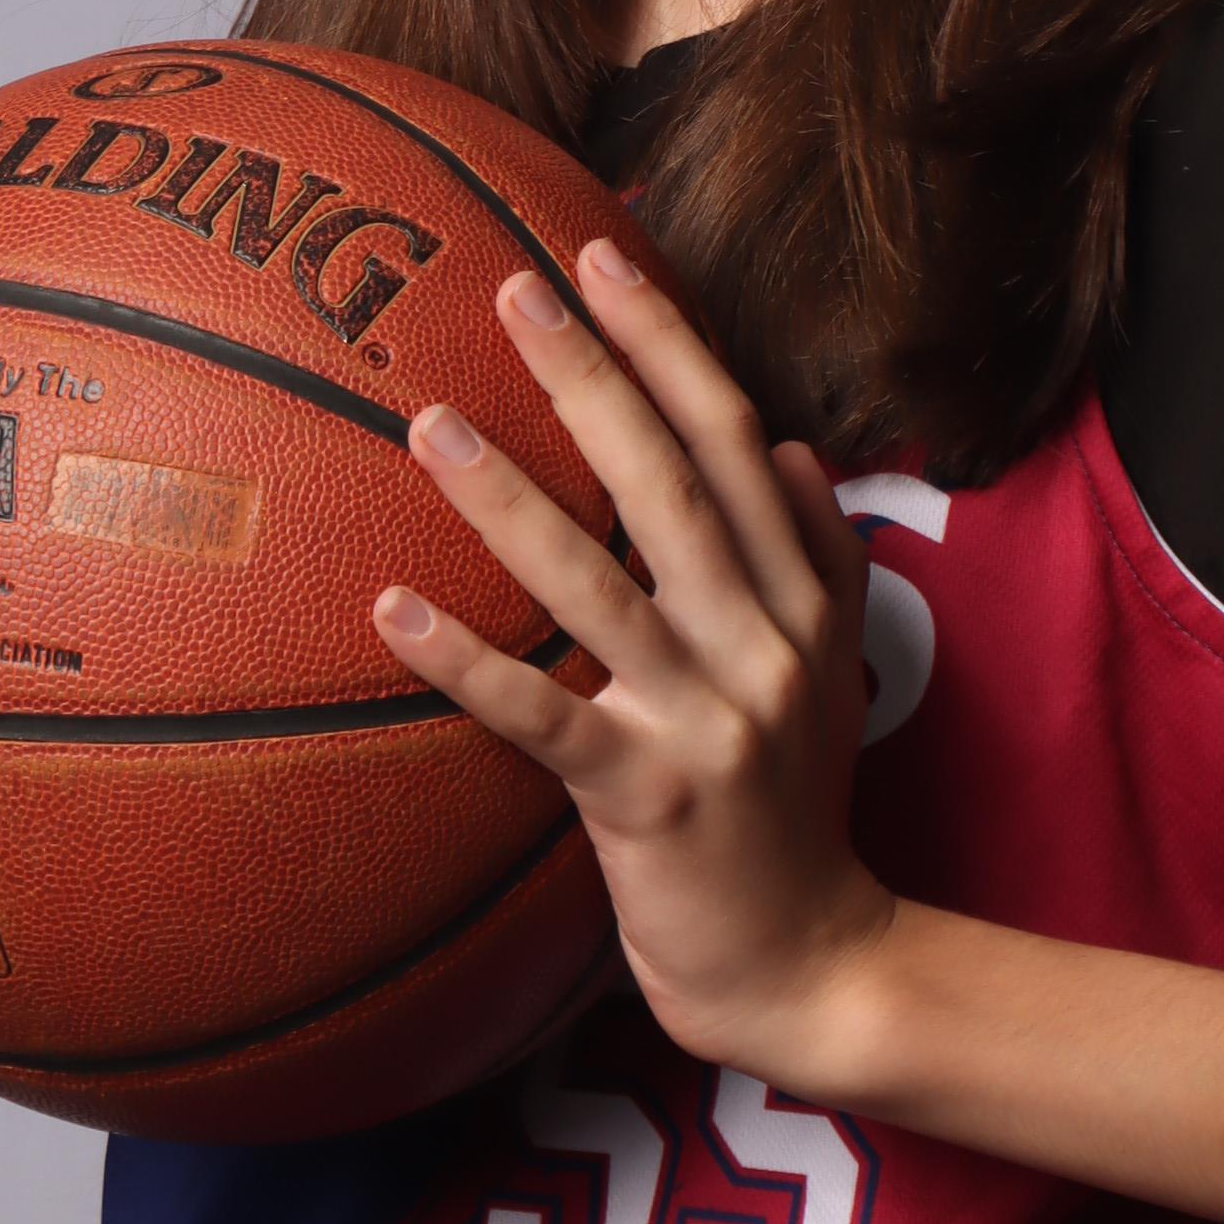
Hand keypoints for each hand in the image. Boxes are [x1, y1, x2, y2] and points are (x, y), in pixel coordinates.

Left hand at [371, 241, 895, 1075]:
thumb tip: (777, 440)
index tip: (599, 255)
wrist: (810, 968)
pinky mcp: (650, 801)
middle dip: (592, 376)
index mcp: (801, 599)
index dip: (667, 343)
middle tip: (510, 287)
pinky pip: (545, 719)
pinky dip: (468, 664)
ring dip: (510, 498)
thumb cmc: (795, 813)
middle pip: (672, 483)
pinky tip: (391, 611)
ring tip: (428, 421)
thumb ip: (816, 554)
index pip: (730, 439)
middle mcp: (765, 643)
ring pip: (602, 584)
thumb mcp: (832, 671)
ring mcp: (712, 721)